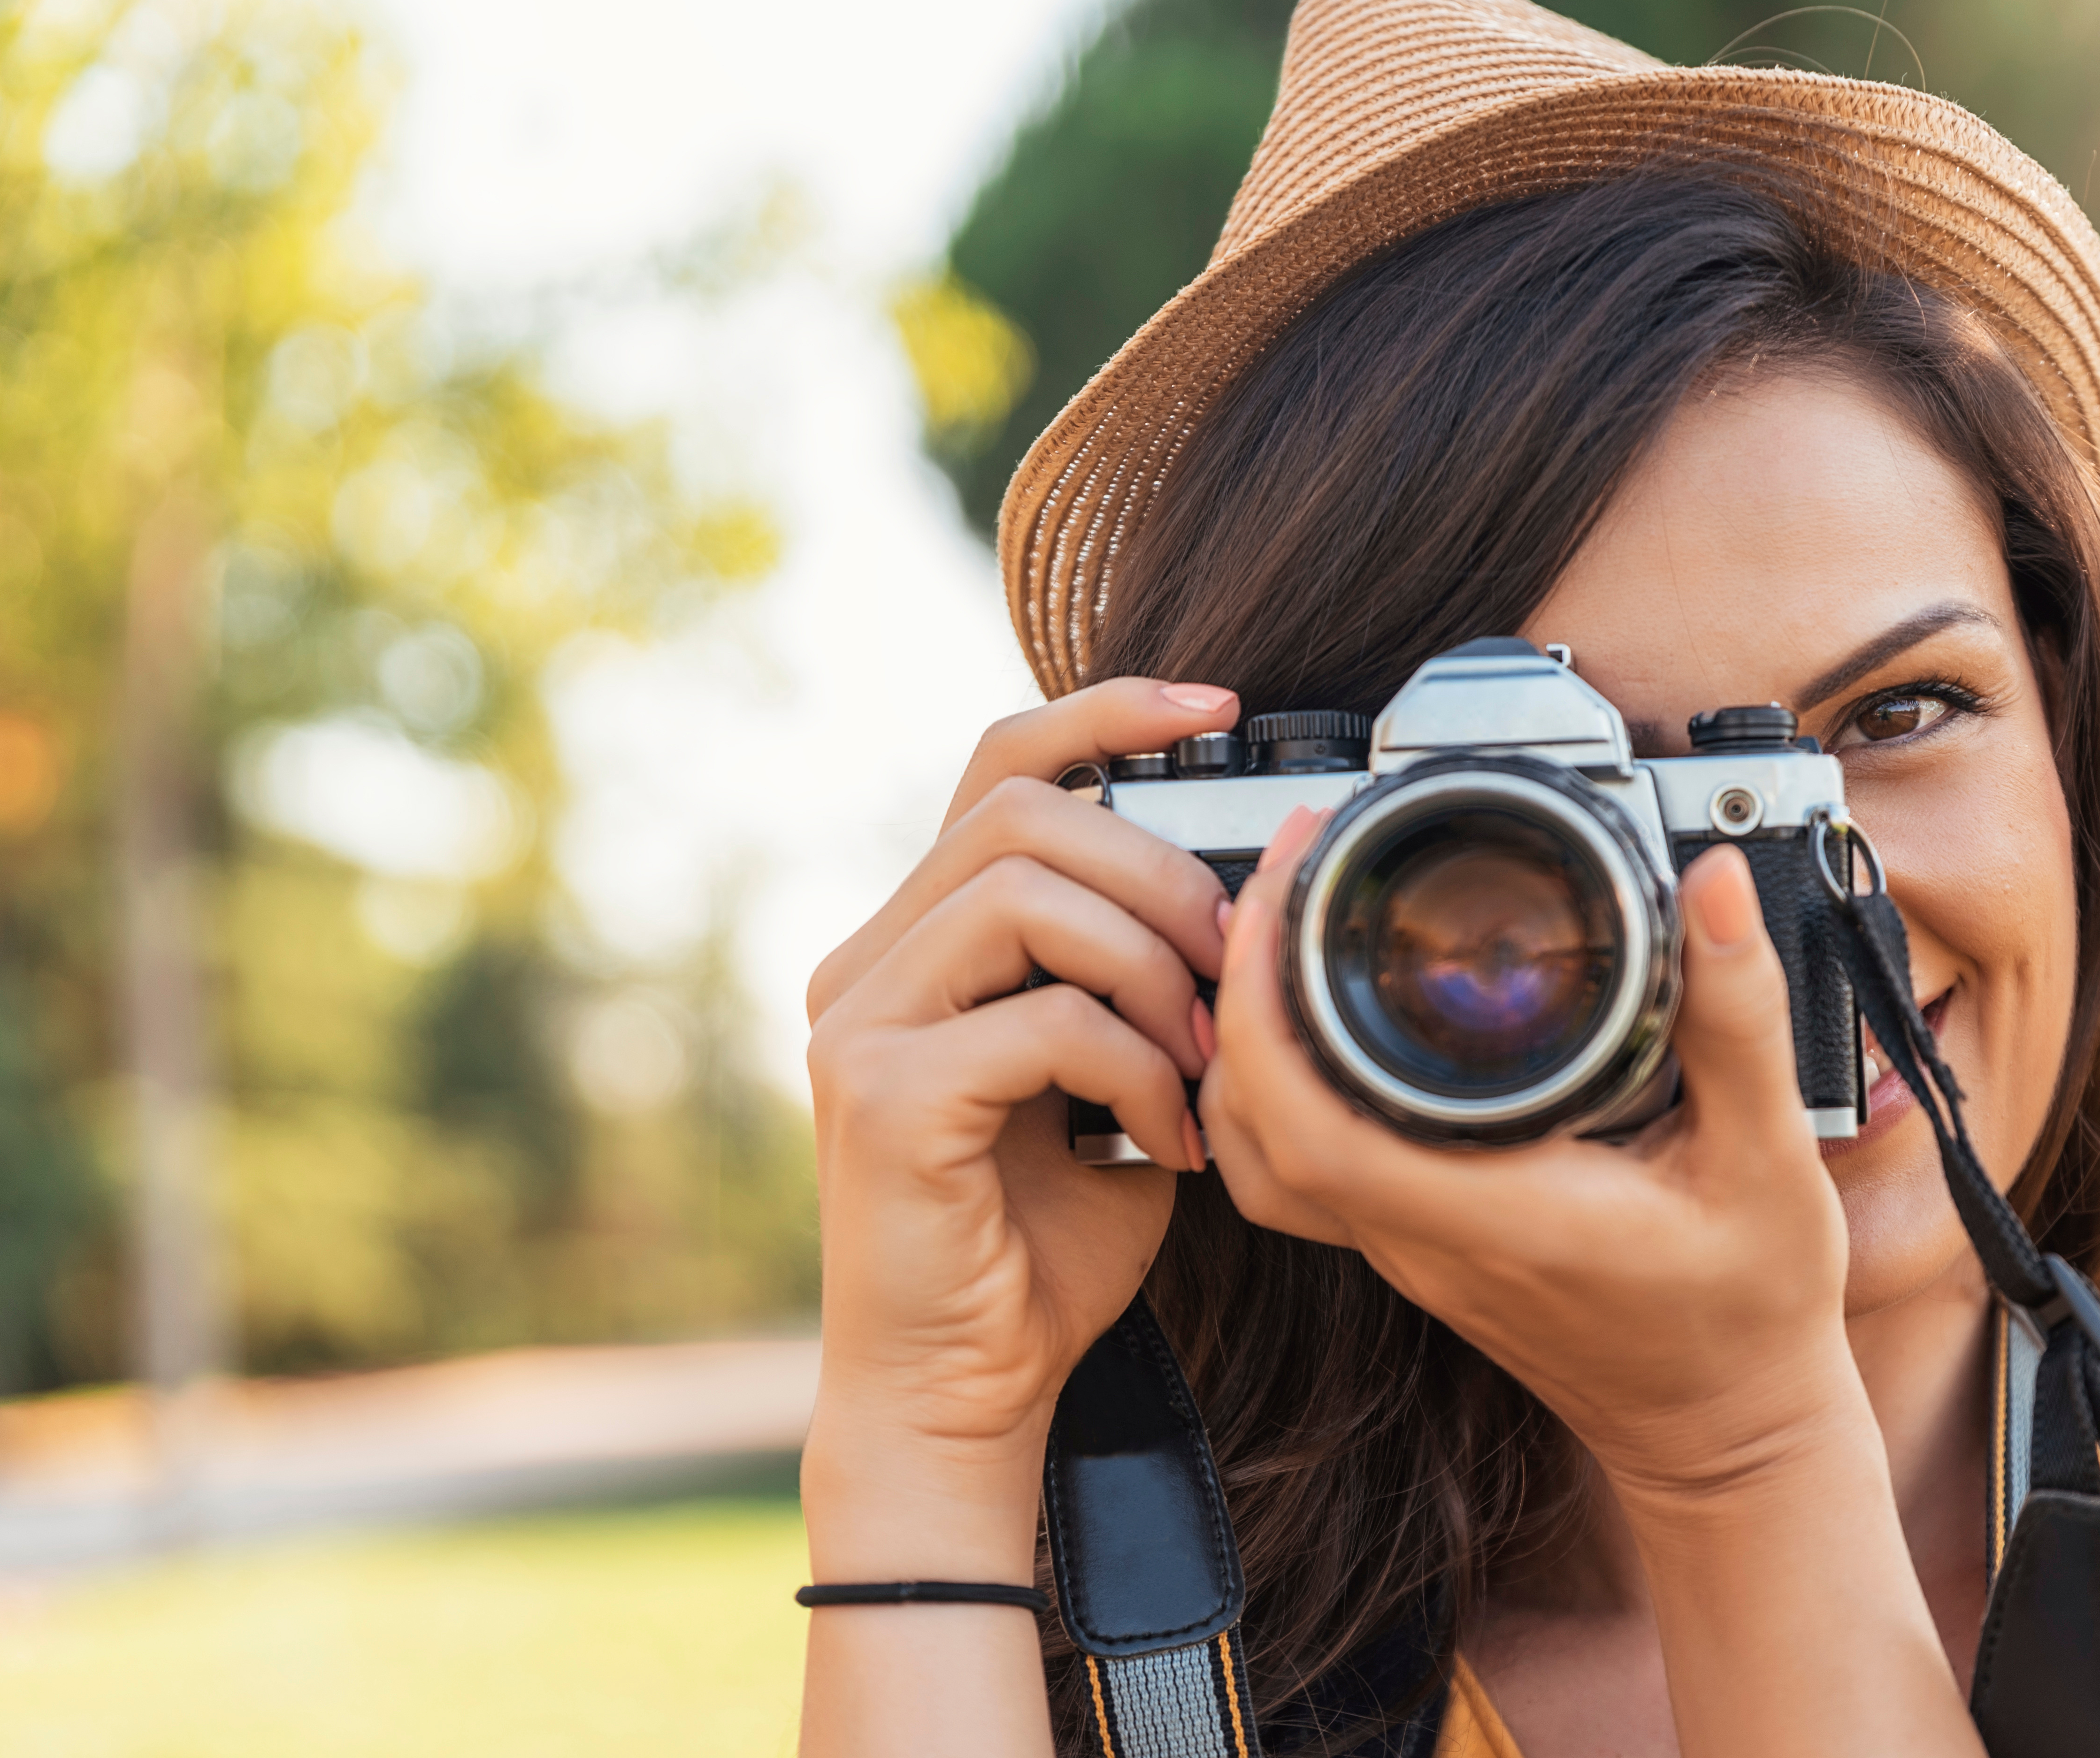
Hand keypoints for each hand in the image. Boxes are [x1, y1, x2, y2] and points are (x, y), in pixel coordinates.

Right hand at [800, 678, 1238, 1571]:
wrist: (969, 1389)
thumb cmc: (1047, 1242)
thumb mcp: (1112, 1077)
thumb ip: (1137, 977)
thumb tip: (1240, 888)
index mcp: (917, 942)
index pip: (998, 766)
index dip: (1106, 712)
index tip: (1216, 709)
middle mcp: (867, 962)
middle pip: (1023, 812)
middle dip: (1159, 873)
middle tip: (1230, 971)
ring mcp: (859, 1022)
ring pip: (1028, 894)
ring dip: (1154, 969)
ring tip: (1204, 1061)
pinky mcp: (881, 1093)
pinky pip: (1045, 1018)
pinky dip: (1139, 1068)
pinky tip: (1173, 1137)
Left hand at [1198, 807, 1862, 1505]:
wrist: (1728, 1433)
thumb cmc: (1750, 1312)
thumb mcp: (1771, 1161)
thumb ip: (1740, 1020)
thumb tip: (1715, 890)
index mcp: (1492, 1217)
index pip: (1314, 1126)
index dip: (1265, 1009)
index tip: (1280, 894)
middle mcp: (1424, 1239)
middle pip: (1259, 1126)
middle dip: (1244, 987)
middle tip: (1287, 874)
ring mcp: (1409, 1251)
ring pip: (1262, 1153)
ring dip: (1246, 1041)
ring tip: (1284, 932)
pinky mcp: (1416, 1248)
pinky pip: (1301, 1168)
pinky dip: (1277, 1092)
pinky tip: (1312, 1027)